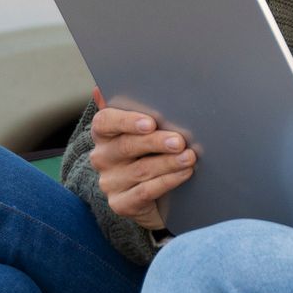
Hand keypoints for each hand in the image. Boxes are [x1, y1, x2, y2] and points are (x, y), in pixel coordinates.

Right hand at [89, 95, 196, 221]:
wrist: (153, 197)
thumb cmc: (149, 154)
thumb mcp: (142, 131)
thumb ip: (129, 108)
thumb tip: (101, 88)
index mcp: (104, 134)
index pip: (105, 122)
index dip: (127, 121)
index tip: (151, 122)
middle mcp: (102, 158)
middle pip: (127, 146)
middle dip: (156, 142)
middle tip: (180, 141)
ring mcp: (110, 183)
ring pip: (141, 170)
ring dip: (169, 163)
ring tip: (190, 157)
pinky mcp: (121, 204)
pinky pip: (145, 192)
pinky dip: (168, 181)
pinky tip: (185, 174)